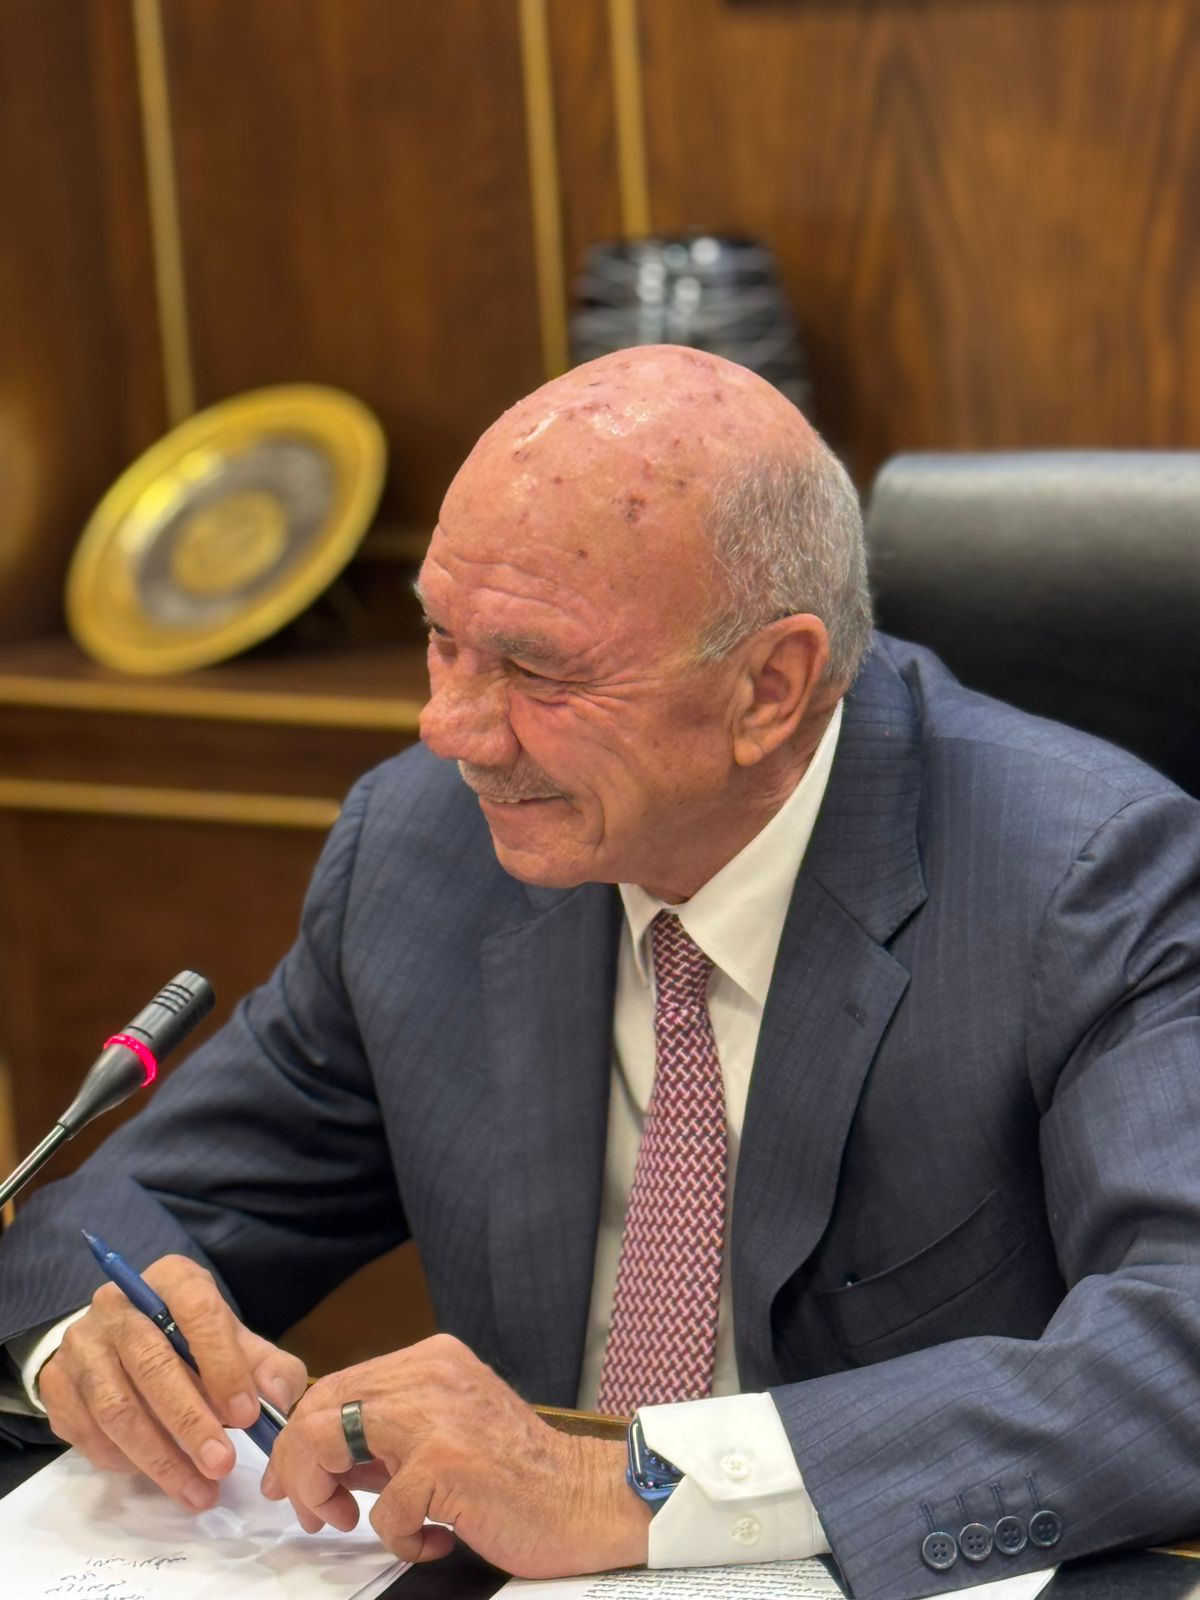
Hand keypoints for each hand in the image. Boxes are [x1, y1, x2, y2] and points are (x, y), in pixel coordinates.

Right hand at [39, 1254, 306, 1512]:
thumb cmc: (189, 1341)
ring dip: (161, 1457)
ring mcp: (81, 1344)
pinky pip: (90, 1433)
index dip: (224, 1364)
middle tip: (223, 1464)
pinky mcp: (57, 1383)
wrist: (121, 1340)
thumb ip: (265, 1366)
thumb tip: (278, 1396)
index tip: (248, 1415)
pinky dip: (126, 1462)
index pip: (197, 1310)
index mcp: (171, 1279)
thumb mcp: (233, 1341)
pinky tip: (159, 1476)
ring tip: (199, 1490)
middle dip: (191, 1422)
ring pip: (118, 1408)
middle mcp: (118, 1303)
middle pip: (153, 1364)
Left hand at [261, 1334, 650, 1576]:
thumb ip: (391, 1432)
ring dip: (328, 1498)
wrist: (587, 1499)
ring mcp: (436, 1415)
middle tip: (316, 1511)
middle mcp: (431, 1374)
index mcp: (432, 1359)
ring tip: (357, 1522)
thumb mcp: (449, 1429)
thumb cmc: (521, 1474)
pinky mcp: (446, 1462)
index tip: (295, 1481)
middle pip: (319, 1408)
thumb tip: (323, 1455)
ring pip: (327, 1443)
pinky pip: (383, 1510)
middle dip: (299, 1470)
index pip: (334, 1384)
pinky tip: (434, 1539)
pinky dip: (400, 1539)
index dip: (299, 1438)